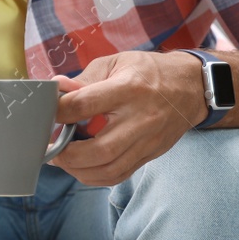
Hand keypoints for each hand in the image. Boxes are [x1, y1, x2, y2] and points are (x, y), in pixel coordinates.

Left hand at [49, 51, 207, 186]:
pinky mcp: (151, 154)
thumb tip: (56, 89)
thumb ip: (85, 78)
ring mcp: (147, 141)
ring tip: (62, 160)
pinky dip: (95, 176)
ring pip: (108, 169)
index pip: (84, 105)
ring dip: (78, 170)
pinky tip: (81, 167)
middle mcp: (140, 119)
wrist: (192, 87)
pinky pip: (119, 175)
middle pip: (98, 149)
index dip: (58, 111)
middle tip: (50, 148)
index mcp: (128, 89)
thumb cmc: (149, 72)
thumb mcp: (117, 62)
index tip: (46, 113)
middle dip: (66, 154)